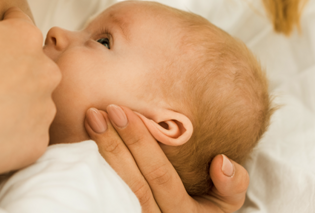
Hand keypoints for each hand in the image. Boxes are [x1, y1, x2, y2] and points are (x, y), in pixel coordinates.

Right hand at [0, 0, 60, 191]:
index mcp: (27, 37)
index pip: (19, 25)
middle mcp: (45, 71)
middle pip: (32, 65)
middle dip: (13, 68)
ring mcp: (43, 109)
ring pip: (34, 101)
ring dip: (17, 102)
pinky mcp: (37, 142)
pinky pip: (28, 135)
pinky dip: (13, 134)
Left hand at [85, 105, 248, 212]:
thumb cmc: (206, 208)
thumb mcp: (226, 201)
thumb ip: (232, 183)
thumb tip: (220, 162)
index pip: (159, 175)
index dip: (140, 142)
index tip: (123, 111)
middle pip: (132, 182)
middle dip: (113, 144)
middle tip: (98, 111)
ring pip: (113, 191)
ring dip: (101, 153)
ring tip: (90, 121)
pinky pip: (102, 199)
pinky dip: (92, 172)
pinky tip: (82, 146)